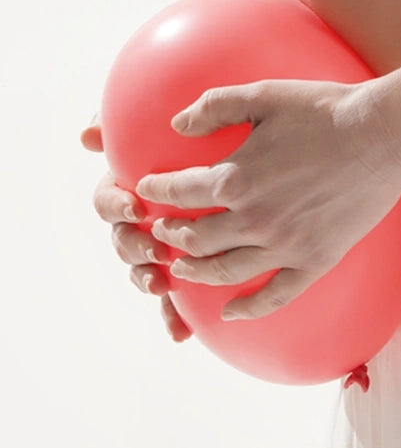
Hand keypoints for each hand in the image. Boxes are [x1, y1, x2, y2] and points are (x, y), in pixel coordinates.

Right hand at [81, 114, 192, 341]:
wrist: (255, 161)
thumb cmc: (207, 137)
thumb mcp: (172, 127)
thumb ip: (130, 126)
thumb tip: (88, 135)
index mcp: (134, 187)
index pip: (109, 200)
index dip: (115, 205)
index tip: (135, 207)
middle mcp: (144, 221)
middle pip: (122, 240)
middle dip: (134, 249)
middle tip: (157, 250)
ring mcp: (164, 247)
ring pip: (143, 270)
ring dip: (146, 280)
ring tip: (161, 285)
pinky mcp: (189, 271)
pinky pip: (176, 298)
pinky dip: (174, 316)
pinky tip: (182, 332)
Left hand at [134, 78, 400, 320]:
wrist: (383, 135)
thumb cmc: (326, 110)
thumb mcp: (265, 94)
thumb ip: (215, 106)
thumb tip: (176, 125)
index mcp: (236, 178)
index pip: (178, 193)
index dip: (156, 192)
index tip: (146, 191)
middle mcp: (253, 219)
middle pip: (195, 239)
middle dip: (169, 237)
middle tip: (161, 233)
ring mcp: (285, 245)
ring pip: (225, 271)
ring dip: (195, 272)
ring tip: (181, 270)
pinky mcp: (315, 259)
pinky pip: (276, 295)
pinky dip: (249, 308)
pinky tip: (230, 312)